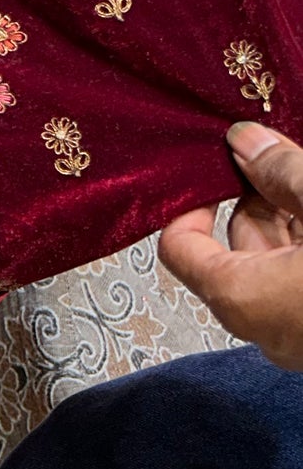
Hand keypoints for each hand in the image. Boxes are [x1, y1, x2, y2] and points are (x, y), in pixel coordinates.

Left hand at [159, 121, 302, 369]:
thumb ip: (282, 171)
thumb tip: (243, 138)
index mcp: (245, 300)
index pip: (179, 247)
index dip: (190, 198)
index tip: (212, 160)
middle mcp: (268, 330)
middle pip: (235, 249)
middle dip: (253, 194)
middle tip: (269, 149)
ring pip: (278, 265)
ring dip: (287, 216)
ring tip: (299, 168)